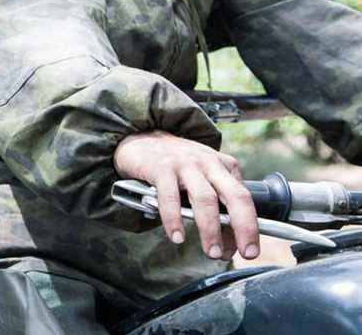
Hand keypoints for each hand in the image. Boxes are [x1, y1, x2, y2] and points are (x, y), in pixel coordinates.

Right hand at [114, 130, 259, 260]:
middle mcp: (208, 163)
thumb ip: (215, 205)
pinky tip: (177, 236)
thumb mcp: (202, 176)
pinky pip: (170, 197)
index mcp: (223, 166)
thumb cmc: (175, 164)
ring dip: (211, 229)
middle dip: (244, 226)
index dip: (249, 227)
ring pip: (205, 198)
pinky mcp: (161, 168)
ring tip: (211, 252)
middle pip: (235, 195)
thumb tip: (225, 245)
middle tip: (247, 253)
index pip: (244, 199)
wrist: (141, 137)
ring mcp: (185, 164)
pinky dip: (174, 219)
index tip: (248, 251)